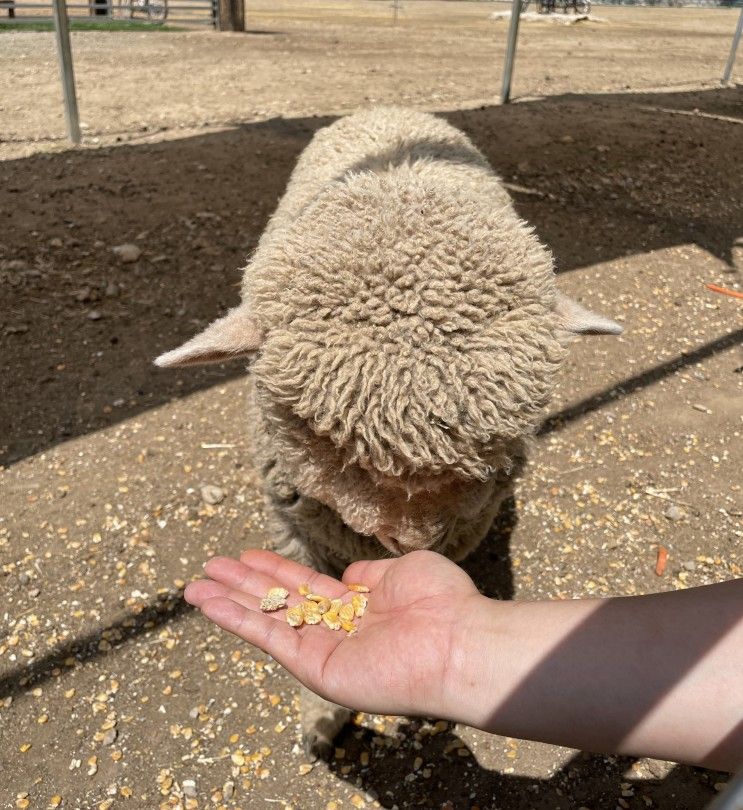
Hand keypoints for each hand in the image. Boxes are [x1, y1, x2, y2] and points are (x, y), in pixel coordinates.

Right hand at [185, 549, 483, 717]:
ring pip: (266, 621)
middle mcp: (336, 629)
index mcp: (356, 607)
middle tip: (208, 568)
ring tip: (194, 588)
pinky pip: (270, 639)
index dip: (274, 570)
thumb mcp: (403, 570)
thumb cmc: (442, 602)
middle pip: (278, 603)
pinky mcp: (315, 668)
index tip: (246, 556)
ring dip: (229, 604)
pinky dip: (237, 621)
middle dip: (242, 585)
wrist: (457, 640)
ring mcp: (324, 650)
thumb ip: (370, 573)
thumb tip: (348, 576)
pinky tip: (211, 604)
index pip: (305, 586)